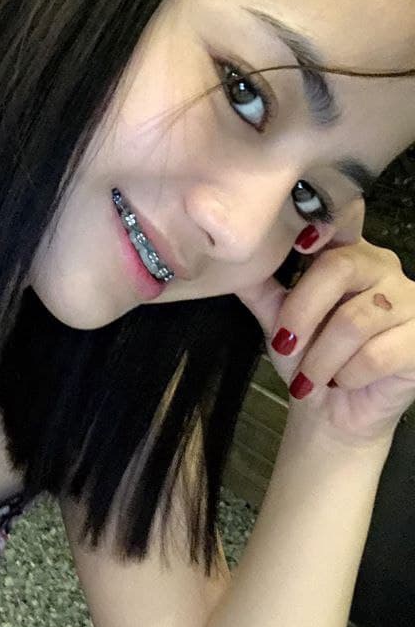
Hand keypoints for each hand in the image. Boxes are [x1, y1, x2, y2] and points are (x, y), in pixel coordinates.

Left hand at [234, 198, 414, 449]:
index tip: (301, 240)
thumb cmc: (307, 355)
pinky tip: (342, 381)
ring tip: (310, 376)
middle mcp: (382, 266)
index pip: (344, 218)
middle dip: (302, 311)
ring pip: (355, 320)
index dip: (327, 220)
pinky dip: (348, 375)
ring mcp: (409, 301)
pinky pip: (378, 355)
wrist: (333, 409)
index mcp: (347, 252)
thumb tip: (230, 260)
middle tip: (284, 345)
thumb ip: (260, 286)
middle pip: (340, 268)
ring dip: (322, 357)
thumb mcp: (277, 317)